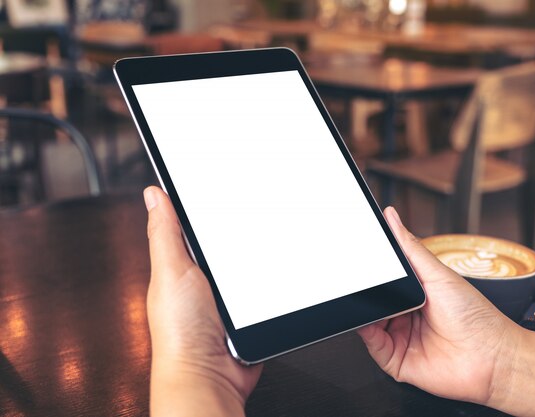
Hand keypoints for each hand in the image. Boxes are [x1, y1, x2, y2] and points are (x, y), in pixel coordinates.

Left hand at [144, 186, 261, 416]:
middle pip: (228, 239)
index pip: (193, 222)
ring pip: (250, 260)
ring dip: (259, 256)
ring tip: (267, 244)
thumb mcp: (171, 271)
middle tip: (256, 208)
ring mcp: (230, 294)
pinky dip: (272, 279)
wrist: (211, 376)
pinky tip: (275, 271)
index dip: (205, 200)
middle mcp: (205, 277)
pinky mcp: (250, 310)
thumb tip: (153, 194)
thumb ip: (165, 233)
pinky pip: (266, 284)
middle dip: (241, 228)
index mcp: (181, 263)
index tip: (221, 178)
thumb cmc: (181, 333)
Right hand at [358, 207, 520, 405]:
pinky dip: (365, 332)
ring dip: (364, 310)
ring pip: (368, 321)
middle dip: (366, 291)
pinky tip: (367, 321)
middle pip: (374, 300)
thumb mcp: (438, 273)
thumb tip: (391, 216)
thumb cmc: (475, 316)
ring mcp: (399, 338)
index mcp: (414, 293)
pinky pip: (372, 345)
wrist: (492, 356)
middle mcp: (404, 315)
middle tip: (358, 279)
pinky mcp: (395, 360)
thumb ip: (410, 247)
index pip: (383, 280)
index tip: (358, 255)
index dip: (371, 271)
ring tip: (365, 298)